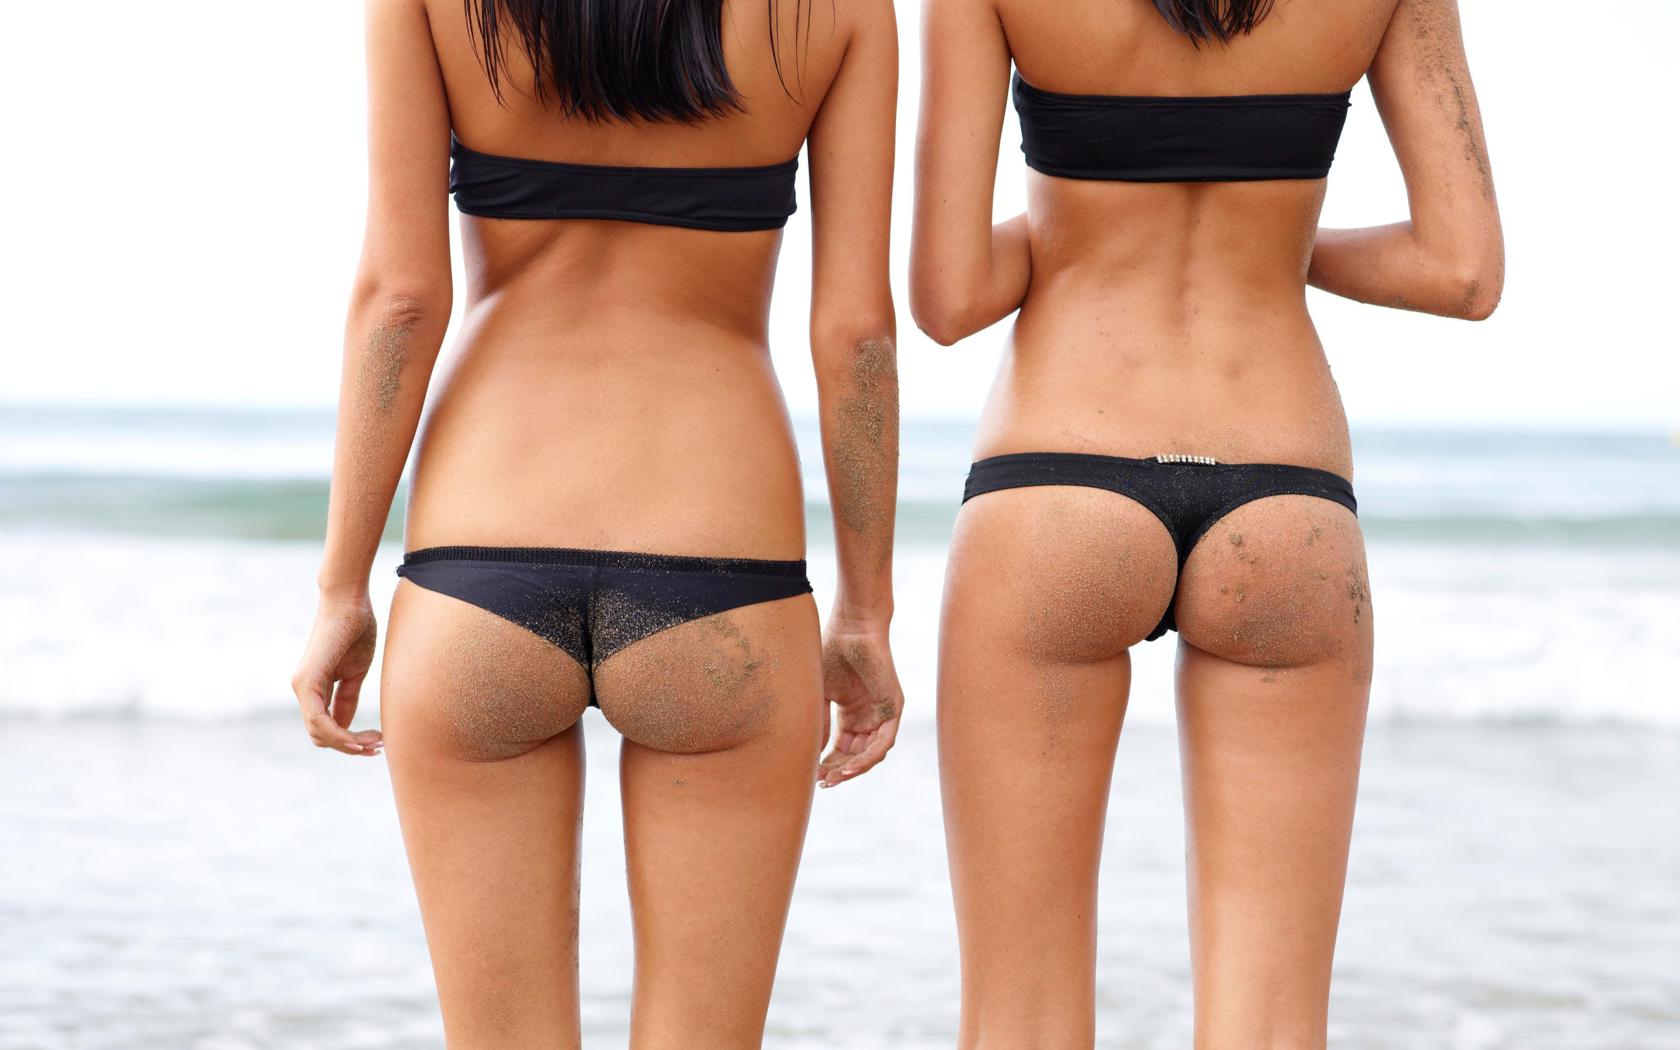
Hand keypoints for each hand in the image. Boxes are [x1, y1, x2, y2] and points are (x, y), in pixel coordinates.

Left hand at [291, 594, 382, 755]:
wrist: (349, 602)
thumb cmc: (355, 630)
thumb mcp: (355, 673)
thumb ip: (348, 699)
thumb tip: (346, 727)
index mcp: (314, 689)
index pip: (326, 728)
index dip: (350, 741)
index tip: (378, 739)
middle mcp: (303, 691)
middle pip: (322, 737)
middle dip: (351, 747)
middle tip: (379, 745)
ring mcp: (302, 687)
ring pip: (320, 734)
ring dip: (348, 745)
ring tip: (375, 742)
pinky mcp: (307, 682)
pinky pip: (320, 721)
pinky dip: (341, 735)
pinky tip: (361, 738)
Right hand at [817, 619, 903, 787]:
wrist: (852, 628)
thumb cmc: (833, 653)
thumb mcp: (820, 695)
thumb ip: (818, 723)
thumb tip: (811, 755)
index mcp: (851, 713)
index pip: (841, 748)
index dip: (828, 763)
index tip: (813, 776)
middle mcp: (868, 716)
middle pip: (856, 755)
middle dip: (839, 770)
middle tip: (822, 782)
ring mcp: (882, 713)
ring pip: (871, 753)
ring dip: (854, 768)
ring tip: (835, 778)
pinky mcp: (893, 708)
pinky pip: (884, 741)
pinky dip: (868, 756)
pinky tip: (851, 766)